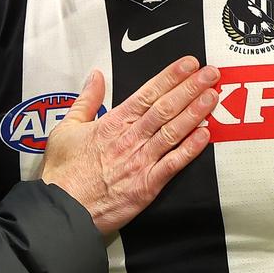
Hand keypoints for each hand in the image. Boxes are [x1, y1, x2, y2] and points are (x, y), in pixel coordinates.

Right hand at [39, 56, 218, 233]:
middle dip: (190, 88)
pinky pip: (173, 164)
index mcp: (112, 123)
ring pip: (173, 132)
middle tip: (210, 73)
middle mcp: (130, 138)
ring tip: (212, 96)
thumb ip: (86, 100)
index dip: (170, 77)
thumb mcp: (67, 127)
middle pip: (165, 108)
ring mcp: (140, 162)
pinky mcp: (146, 186)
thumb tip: (96, 76)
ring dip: (195, 112)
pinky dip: (190, 149)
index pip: (147, 93)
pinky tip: (205, 135)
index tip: (188, 64)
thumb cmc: (62, 171)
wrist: (61, 208)